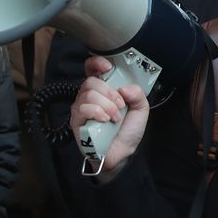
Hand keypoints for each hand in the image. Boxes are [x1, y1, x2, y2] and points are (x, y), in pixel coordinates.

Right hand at [68, 55, 149, 172]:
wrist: (121, 154)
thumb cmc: (127, 131)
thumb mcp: (140, 110)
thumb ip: (138, 95)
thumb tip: (125, 87)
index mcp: (103, 89)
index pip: (92, 68)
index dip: (97, 63)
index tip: (108, 68)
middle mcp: (89, 96)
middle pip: (91, 81)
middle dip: (110, 93)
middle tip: (120, 106)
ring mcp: (81, 107)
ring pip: (88, 93)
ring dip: (106, 105)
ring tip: (115, 118)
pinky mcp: (76, 120)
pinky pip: (83, 108)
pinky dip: (97, 112)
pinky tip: (105, 120)